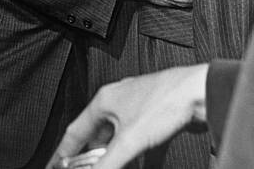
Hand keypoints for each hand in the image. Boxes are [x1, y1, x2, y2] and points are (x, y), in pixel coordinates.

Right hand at [47, 64, 208, 168]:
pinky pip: (142, 146)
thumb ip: (108, 163)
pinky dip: (141, 161)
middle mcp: (119, 103)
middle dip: (93, 159)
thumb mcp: (130, 140)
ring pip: (121, 142)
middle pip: (98, 137)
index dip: (63, 152)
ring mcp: (139, 111)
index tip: (55, 166)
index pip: (75, 131)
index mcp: (105, 100)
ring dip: (117, 160)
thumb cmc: (165, 99)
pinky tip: (145, 168)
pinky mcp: (157, 121)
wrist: (198, 93)